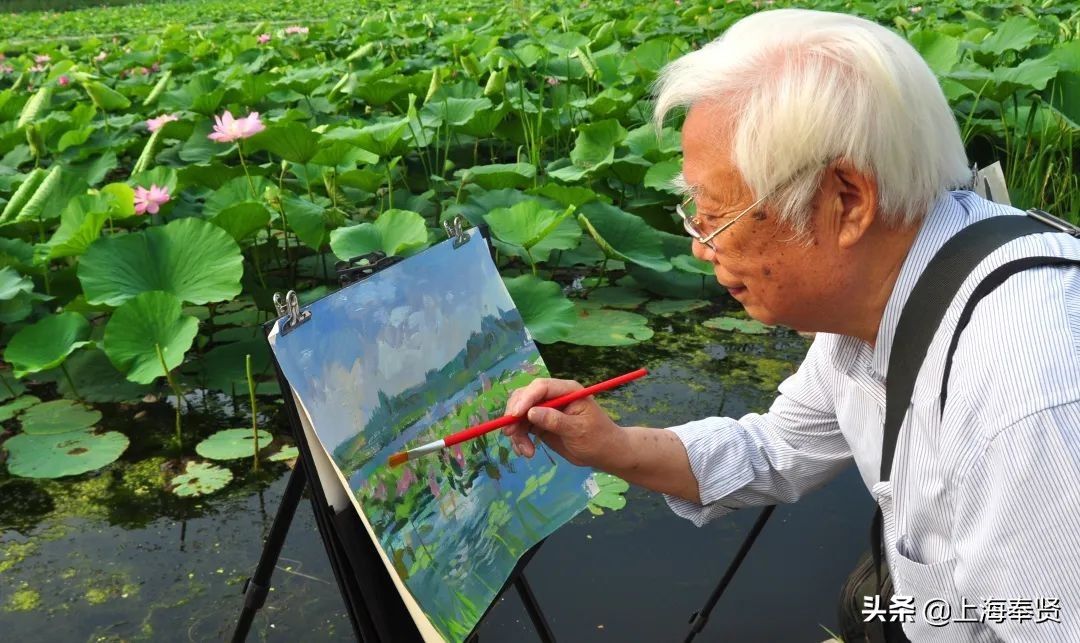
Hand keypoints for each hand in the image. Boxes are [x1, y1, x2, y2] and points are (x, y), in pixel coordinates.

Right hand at [501, 377, 627, 469]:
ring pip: (519, 414)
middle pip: (524, 397)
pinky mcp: (540, 424)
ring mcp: (545, 410)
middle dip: (515, 416)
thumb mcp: (578, 430)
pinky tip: (526, 452)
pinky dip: (519, 439)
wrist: (603, 453)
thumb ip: (555, 420)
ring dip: (516, 432)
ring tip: (526, 452)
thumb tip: (531, 413)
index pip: (541, 387)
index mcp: (567, 390)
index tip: (515, 416)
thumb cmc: (598, 438)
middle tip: (511, 434)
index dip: (525, 399)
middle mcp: (553, 396)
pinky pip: (522, 427)